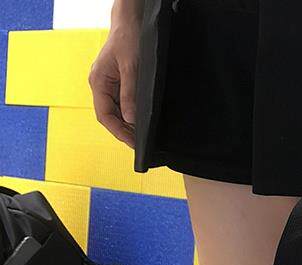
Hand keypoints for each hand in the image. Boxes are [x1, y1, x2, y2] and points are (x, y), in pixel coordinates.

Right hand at [88, 20, 140, 147]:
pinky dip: (131, 115)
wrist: (131, 23)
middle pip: (110, 117)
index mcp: (98, 81)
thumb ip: (130, 94)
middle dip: (124, 131)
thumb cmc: (128, 39)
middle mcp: (101, 85)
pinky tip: (141, 122)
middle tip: (140, 143)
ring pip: (117, 113)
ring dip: (128, 125)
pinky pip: (123, 105)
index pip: (105, 115)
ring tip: (142, 136)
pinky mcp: (119, 84)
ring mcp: (109, 85)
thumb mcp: (131, 68)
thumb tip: (130, 118)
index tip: (133, 143)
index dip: (118, 132)